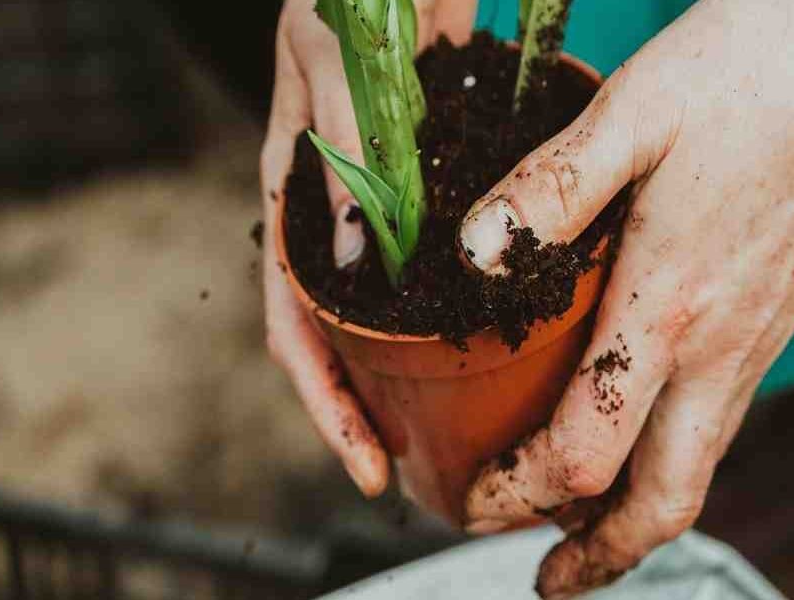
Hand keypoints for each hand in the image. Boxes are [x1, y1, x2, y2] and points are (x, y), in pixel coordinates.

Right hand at [259, 0, 474, 496]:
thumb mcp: (336, 67)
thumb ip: (344, 155)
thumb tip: (358, 261)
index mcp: (294, 199)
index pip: (296, 327)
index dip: (327, 405)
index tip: (368, 467)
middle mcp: (337, 215)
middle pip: (344, 337)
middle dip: (373, 409)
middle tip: (425, 469)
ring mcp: (385, 204)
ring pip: (393, 309)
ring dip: (417, 370)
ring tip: (465, 424)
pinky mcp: (430, 183)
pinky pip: (439, 260)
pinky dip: (457, 306)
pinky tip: (499, 335)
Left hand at [458, 0, 793, 595]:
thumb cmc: (756, 71)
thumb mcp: (633, 113)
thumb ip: (548, 193)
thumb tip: (472, 255)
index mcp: (670, 304)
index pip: (586, 453)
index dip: (520, 493)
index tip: (473, 498)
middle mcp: (722, 345)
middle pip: (663, 502)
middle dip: (599, 557)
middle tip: (547, 578)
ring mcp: (762, 339)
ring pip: (698, 467)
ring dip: (632, 512)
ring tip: (577, 521)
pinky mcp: (783, 317)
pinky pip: (723, 417)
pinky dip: (670, 452)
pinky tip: (635, 421)